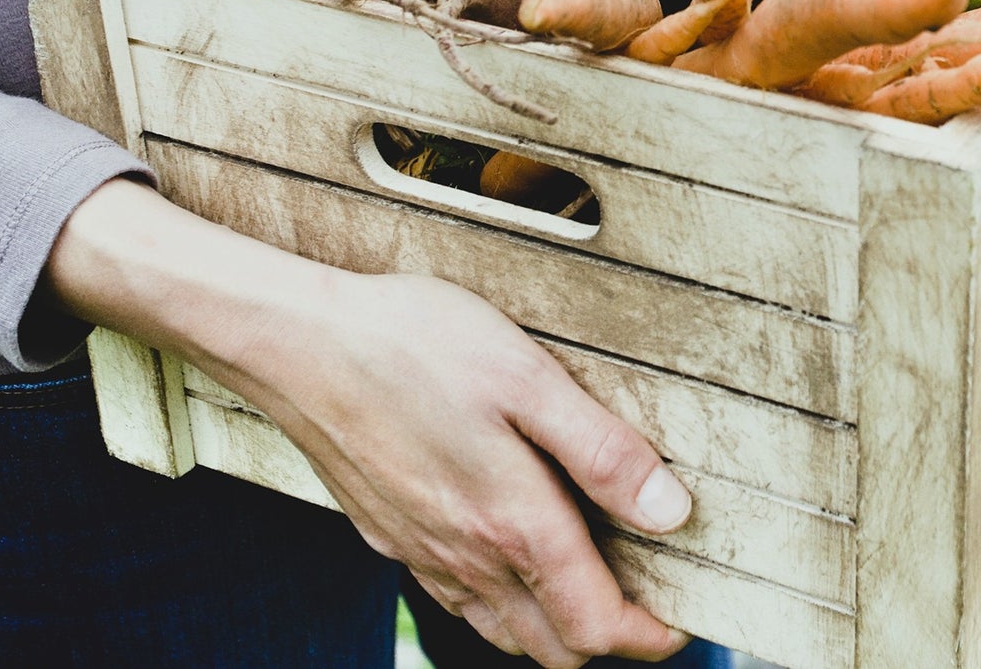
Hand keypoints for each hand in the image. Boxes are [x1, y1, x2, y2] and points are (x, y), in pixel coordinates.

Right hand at [48, 179, 690, 665]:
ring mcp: (422, 553)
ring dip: (555, 625)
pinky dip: (502, 602)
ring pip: (503, 631)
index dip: (649, 634)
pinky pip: (457, 600)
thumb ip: (602, 453)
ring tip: (593, 579)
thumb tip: (671, 512)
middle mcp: (466, 557)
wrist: (298, 343)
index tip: (682, 618)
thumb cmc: (414, 345)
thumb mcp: (529, 379)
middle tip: (649, 598)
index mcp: (512, 525)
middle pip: (553, 647)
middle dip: (607, 637)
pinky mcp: (390, 535)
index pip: (594, 626)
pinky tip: (512, 552)